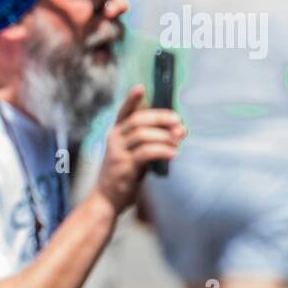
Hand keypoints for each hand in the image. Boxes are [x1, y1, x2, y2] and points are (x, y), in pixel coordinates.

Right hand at [92, 85, 184, 214]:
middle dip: (160, 117)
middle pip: (139, 120)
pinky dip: (162, 151)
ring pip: (143, 135)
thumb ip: (154, 142)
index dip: (132, 99)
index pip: (124, 111)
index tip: (141, 87)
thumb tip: (180, 130)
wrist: (107, 200)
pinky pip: (146, 152)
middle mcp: (114, 138)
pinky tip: (173, 154)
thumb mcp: (136, 155)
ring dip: (165, 136)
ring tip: (178, 141)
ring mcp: (117, 151)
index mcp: (116, 133)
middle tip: (178, 120)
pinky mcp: (123, 166)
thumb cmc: (125, 176)